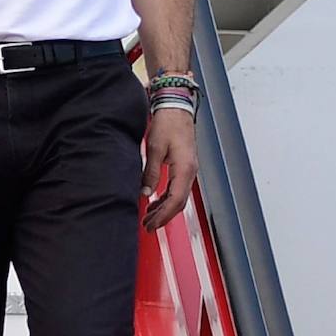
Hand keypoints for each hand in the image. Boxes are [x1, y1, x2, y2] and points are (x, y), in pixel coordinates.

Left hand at [141, 109, 197, 230]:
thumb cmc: (168, 125)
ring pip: (178, 197)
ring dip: (164, 209)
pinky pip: (176, 188)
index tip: (151, 223)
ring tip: (149, 217)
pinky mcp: (183, 166)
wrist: (176, 110)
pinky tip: (154, 202)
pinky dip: (166, 198)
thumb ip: (151, 172)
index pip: (176, 200)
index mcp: (185, 169)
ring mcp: (188, 170)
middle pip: (179, 203)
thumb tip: (145, 192)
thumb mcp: (155, 149)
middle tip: (148, 226)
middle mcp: (190, 172)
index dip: (163, 215)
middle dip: (163, 216)